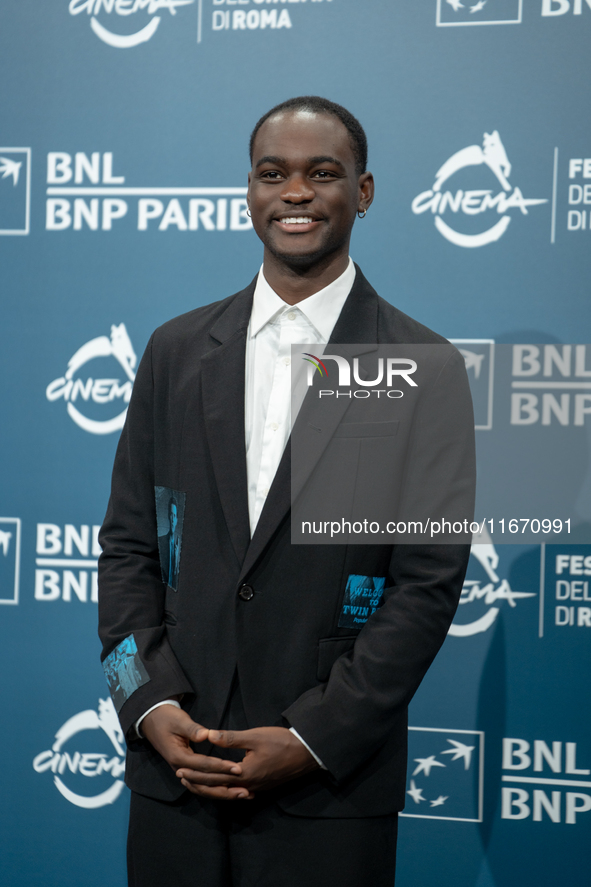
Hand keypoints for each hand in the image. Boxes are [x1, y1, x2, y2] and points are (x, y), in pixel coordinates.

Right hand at [141, 704, 250, 799]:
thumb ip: (192, 729)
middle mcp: (180, 768)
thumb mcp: (179, 720)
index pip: (203, 765)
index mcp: (178, 757)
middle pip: (205, 783)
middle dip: (226, 786)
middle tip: (246, 790)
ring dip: (223, 792)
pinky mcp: (187, 769)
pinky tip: (231, 790)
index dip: (221, 767)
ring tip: (243, 794)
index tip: (238, 769)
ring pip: (204, 787)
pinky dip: (216, 788)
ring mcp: (183, 770)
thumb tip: (206, 735)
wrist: (152, 720)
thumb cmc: (167, 718)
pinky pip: (203, 783)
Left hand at [177, 727, 319, 796]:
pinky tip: (223, 788)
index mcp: (243, 774)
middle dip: (198, 783)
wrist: (307, 754)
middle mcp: (248, 785)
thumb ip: (230, 738)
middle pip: (218, 788)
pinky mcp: (262, 786)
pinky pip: (238, 793)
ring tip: (197, 783)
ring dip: (211, 788)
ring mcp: (256, 788)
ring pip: (227, 793)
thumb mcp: (255, 736)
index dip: (195, 772)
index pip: (213, 776)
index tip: (180, 769)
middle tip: (181, 778)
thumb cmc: (282, 742)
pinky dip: (226, 790)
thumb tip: (208, 735)